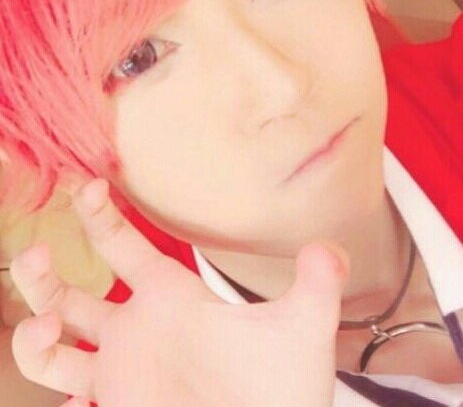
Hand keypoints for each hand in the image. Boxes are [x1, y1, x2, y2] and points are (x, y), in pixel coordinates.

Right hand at [10, 179, 347, 406]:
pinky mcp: (115, 404)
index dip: (97, 213)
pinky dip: (53, 389)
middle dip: (41, 273)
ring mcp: (121, 370)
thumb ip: (317, 284)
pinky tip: (66, 389)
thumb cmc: (284, 388)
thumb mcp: (302, 329)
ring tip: (45, 329)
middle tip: (36, 253)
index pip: (120, 244)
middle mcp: (136, 328)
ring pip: (52, 347)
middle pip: (68, 291)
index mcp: (169, 296)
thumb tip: (331, 247)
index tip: (86, 184)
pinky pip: (64, 398)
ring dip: (33, 332)